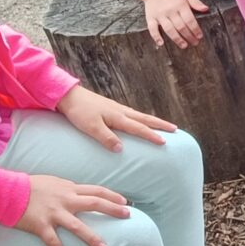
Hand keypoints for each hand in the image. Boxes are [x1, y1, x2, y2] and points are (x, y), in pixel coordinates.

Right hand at [17, 168, 130, 245]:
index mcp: (69, 188)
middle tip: (127, 215)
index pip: (96, 190)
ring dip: (92, 238)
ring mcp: (54, 213)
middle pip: (95, 203)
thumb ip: (67, 189)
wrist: (7, 191)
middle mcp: (65, 200)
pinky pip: (53, 242)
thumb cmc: (29, 186)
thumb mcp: (53, 182)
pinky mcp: (41, 226)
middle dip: (113, 209)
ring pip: (78, 226)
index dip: (112, 196)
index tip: (124, 201)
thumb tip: (78, 192)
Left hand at [57, 84, 173, 150]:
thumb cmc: (80, 112)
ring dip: (153, 121)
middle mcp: (121, 112)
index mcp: (118, 117)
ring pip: (140, 115)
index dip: (152, 135)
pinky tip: (140, 120)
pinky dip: (142, 118)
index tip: (165, 141)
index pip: (139, 128)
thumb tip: (121, 149)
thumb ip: (106, 138)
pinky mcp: (111, 108)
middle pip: (146, 119)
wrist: (69, 96)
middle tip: (175, 129)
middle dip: (161, 125)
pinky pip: (132, 114)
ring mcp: (117, 108)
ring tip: (164, 125)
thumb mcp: (91, 127)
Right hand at [143, 0, 209, 48]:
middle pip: (180, 26)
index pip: (189, 19)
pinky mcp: (150, 18)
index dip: (195, 29)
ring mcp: (159, 15)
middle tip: (195, 43)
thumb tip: (206, 9)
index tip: (200, 36)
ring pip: (169, 29)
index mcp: (180, 4)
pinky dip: (156, 36)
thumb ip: (196, 3)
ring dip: (177, 39)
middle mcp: (170, 10)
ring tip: (184, 45)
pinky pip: (152, 28)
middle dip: (189, 36)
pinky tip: (161, 43)